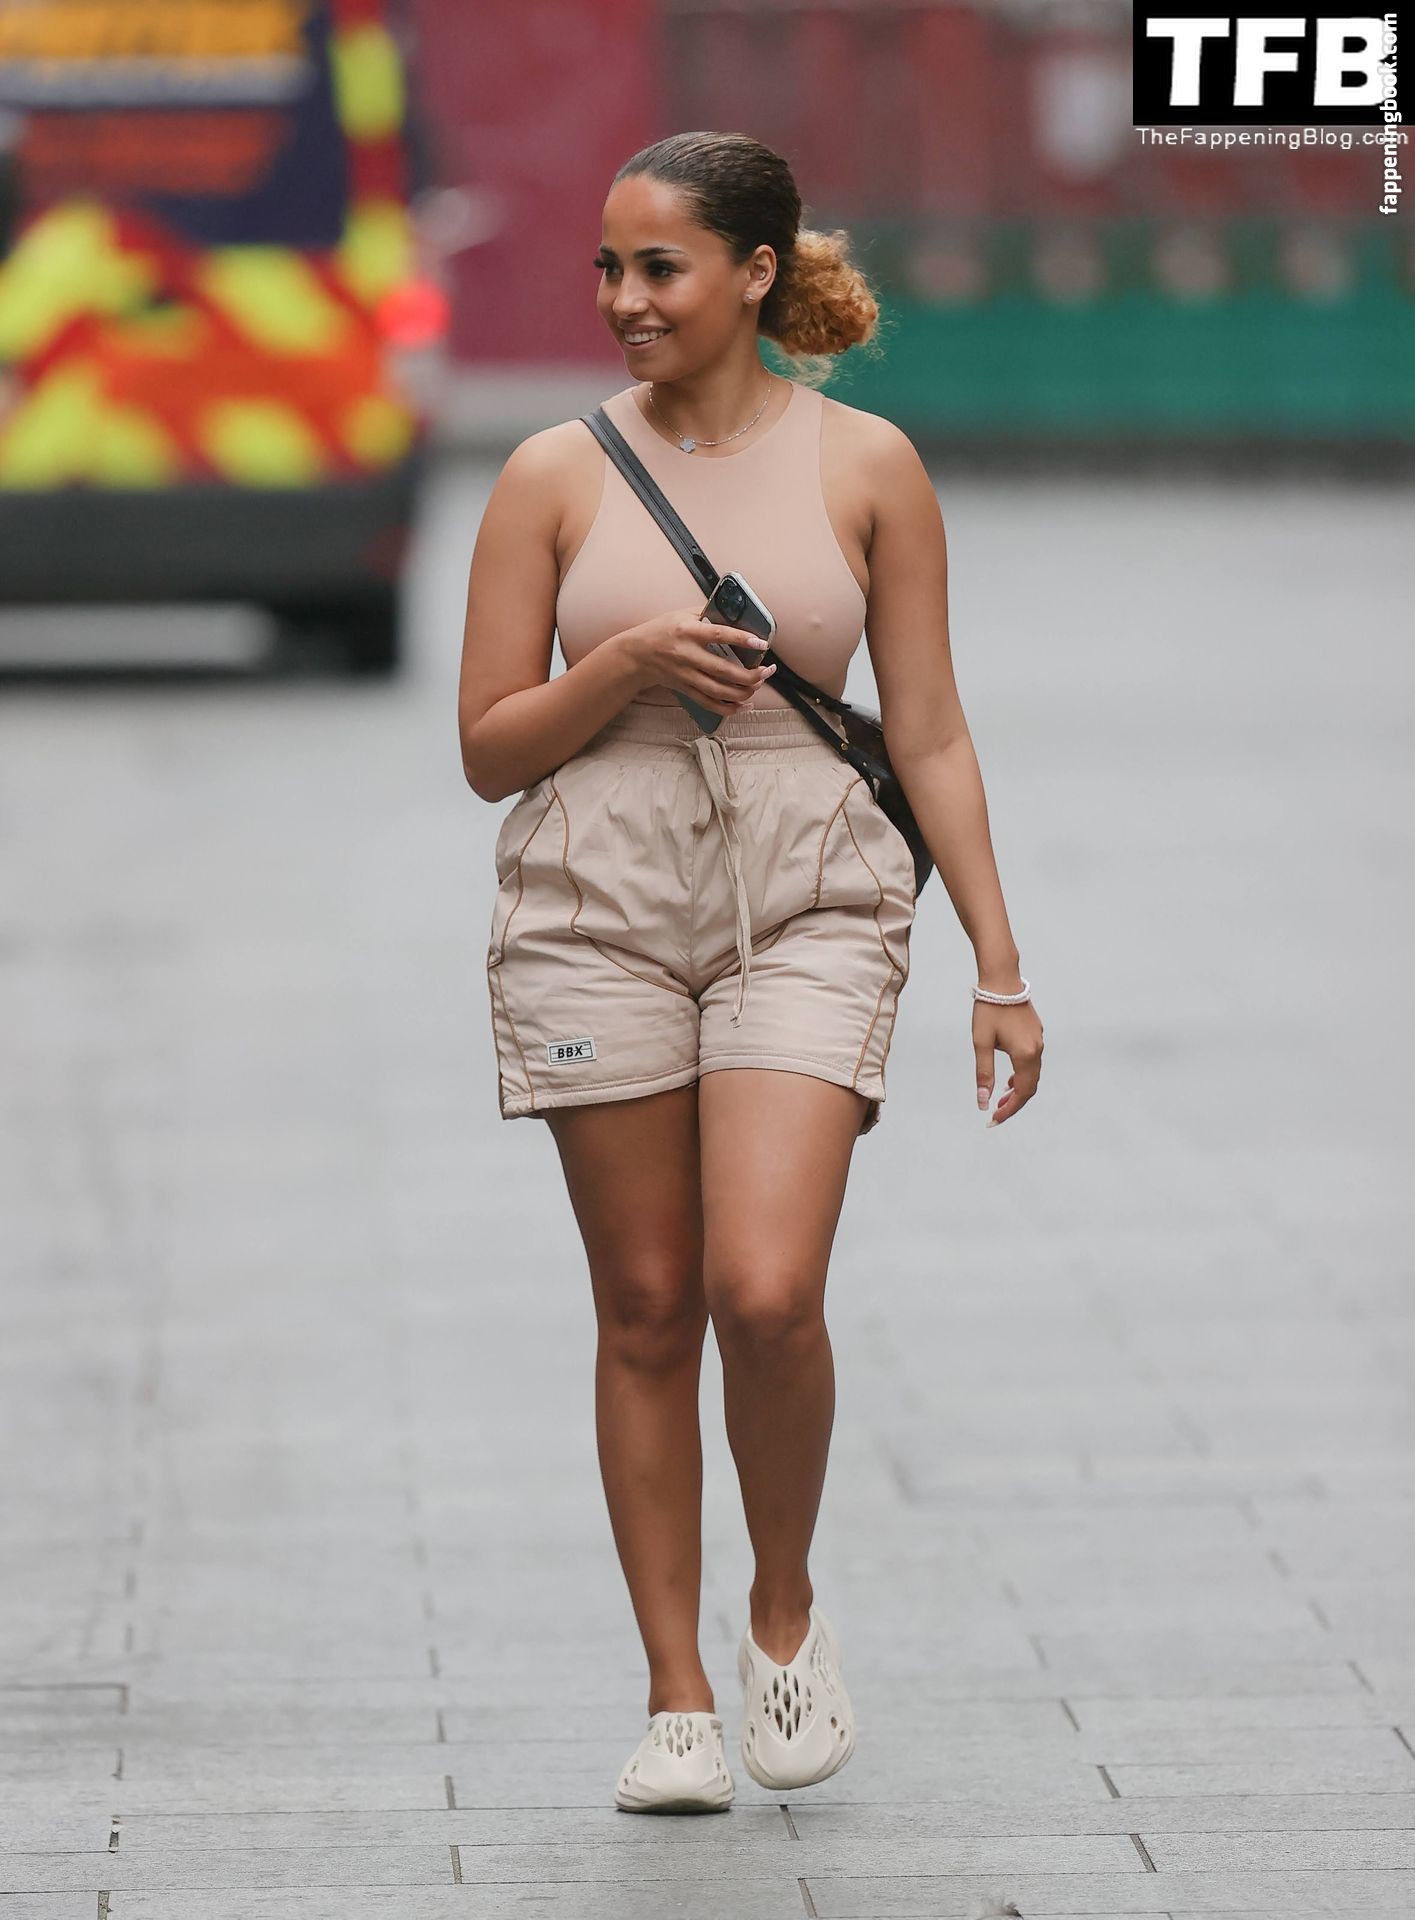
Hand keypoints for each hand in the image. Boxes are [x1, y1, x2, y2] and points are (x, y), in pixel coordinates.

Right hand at [624, 609, 775, 715]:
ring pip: (719, 691)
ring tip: (758, 685)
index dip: (742, 640)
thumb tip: (735, 615)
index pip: (720, 635)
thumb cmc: (661, 630)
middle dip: (750, 674)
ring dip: (743, 692)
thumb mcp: (682, 614)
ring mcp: (686, 675)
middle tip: (767, 670)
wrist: (636, 654)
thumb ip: (707, 614)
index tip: (761, 643)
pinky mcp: (684, 688)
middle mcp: (687, 655)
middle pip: (724, 670)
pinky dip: (728, 708)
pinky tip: (743, 705)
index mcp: (688, 631)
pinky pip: (709, 703)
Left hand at [974, 993, 1042, 1125]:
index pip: (1022, 1092)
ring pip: (1032, 1074)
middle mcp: (1037, 1049)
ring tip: (1000, 1099)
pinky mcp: (1036, 1033)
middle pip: (1030, 1086)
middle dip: (1014, 1102)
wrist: (1002, 980)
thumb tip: (983, 1102)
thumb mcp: (981, 1043)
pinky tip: (1009, 1079)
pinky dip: (1022, 1075)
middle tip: (996, 1113)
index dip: (1010, 1109)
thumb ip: (984, 1074)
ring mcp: (1039, 1040)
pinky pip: (1032, 1062)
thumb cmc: (989, 1010)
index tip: (994, 1119)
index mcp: (1025, 1054)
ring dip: (1018, 1089)